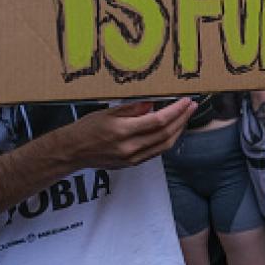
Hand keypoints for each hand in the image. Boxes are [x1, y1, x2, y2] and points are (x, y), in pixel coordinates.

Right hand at [62, 98, 196, 168]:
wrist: (72, 152)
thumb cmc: (87, 128)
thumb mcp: (108, 112)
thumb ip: (133, 108)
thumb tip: (154, 103)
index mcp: (123, 131)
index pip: (158, 121)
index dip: (176, 111)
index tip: (186, 100)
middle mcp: (130, 147)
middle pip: (165, 133)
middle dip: (182, 119)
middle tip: (192, 106)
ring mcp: (132, 158)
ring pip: (164, 145)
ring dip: (179, 130)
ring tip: (186, 116)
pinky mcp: (132, 164)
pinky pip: (157, 152)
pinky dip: (168, 140)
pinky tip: (173, 129)